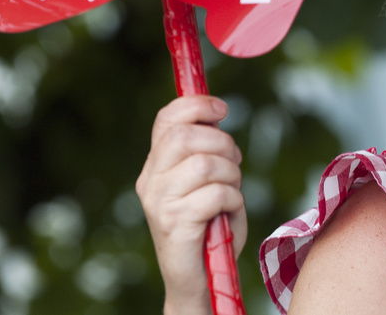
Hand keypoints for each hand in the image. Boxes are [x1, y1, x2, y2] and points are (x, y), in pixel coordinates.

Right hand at [137, 95, 246, 314]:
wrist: (199, 279)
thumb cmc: (209, 228)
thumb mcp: (206, 182)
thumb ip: (205, 151)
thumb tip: (215, 113)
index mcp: (155, 166)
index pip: (166, 119)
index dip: (196, 105)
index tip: (222, 108)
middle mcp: (150, 181)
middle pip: (187, 135)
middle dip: (223, 143)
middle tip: (234, 163)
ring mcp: (159, 202)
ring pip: (206, 163)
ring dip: (231, 174)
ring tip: (231, 192)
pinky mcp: (174, 223)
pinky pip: (216, 194)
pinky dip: (234, 200)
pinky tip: (229, 213)